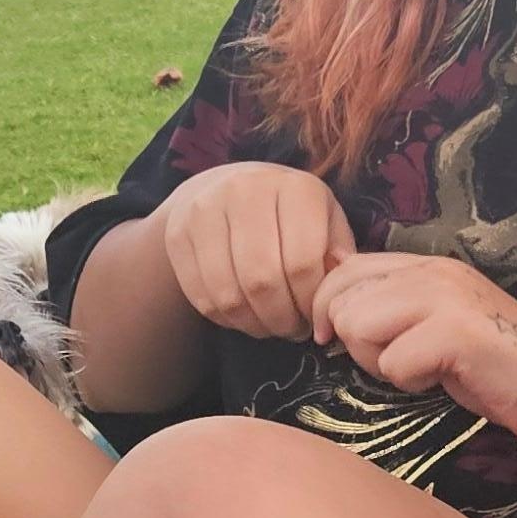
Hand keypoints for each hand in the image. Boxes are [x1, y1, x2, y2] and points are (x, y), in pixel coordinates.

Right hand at [161, 164, 354, 339]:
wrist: (224, 188)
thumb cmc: (288, 213)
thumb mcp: (325, 221)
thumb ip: (338, 254)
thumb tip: (335, 292)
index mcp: (293, 188)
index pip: (302, 262)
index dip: (309, 302)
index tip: (314, 315)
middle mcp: (245, 191)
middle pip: (263, 281)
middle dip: (282, 319)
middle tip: (292, 329)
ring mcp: (205, 211)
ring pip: (230, 294)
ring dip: (254, 324)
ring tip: (270, 326)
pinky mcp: (178, 234)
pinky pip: (202, 297)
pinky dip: (227, 319)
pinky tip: (244, 315)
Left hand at [308, 251, 516, 452]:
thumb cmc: (503, 369)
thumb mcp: (438, 329)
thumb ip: (394, 311)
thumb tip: (333, 312)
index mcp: (427, 266)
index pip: (345, 268)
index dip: (330, 309)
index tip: (338, 343)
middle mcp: (433, 271)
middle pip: (343, 301)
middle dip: (358, 343)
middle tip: (399, 362)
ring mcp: (446, 297)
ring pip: (359, 328)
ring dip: (382, 363)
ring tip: (424, 370)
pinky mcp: (457, 332)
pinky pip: (393, 363)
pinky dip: (413, 383)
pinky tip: (446, 379)